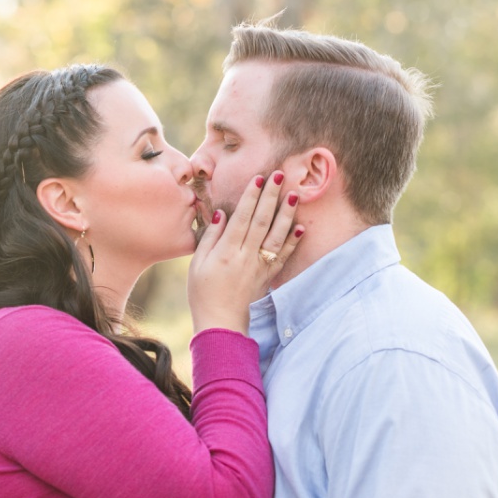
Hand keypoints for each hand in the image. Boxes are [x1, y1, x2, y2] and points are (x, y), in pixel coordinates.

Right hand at [188, 172, 304, 334]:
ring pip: (276, 235)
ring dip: (286, 213)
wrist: (221, 321)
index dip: (250, 197)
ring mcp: (260, 266)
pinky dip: (293, 240)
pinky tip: (300, 226)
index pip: (241, 218)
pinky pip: (283, 255)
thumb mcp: (197, 264)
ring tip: (294, 194)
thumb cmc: (203, 292)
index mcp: (226, 252)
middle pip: (261, 221)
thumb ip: (210, 238)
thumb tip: (221, 214)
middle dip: (270, 197)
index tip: (258, 179)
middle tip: (279, 176)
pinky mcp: (268, 275)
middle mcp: (246, 256)